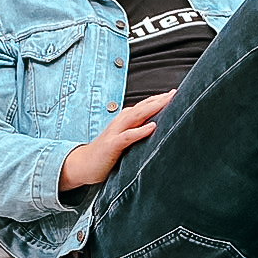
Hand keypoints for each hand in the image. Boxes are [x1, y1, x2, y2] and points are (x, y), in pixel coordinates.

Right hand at [59, 90, 173, 191]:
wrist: (82, 164)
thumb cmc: (105, 153)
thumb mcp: (123, 140)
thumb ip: (136, 133)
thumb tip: (156, 131)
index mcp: (124, 121)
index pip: (143, 106)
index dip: (158, 99)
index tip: (175, 93)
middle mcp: (120, 122)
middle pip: (142, 107)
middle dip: (159, 99)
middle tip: (175, 92)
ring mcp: (115, 132)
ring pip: (135, 116)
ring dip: (152, 108)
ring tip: (167, 101)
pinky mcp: (111, 145)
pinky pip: (127, 136)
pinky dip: (140, 131)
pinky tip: (152, 127)